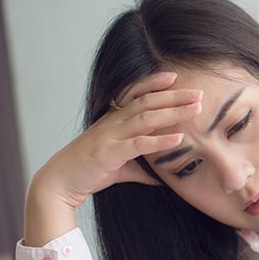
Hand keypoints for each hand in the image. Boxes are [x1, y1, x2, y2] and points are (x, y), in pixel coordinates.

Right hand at [31, 71, 202, 209]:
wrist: (60, 182)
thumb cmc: (88, 172)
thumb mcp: (119, 168)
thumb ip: (140, 169)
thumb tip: (159, 178)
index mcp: (113, 121)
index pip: (135, 94)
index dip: (154, 83)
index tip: (175, 76)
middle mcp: (112, 123)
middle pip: (147, 102)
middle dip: (174, 95)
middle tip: (198, 92)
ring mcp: (110, 136)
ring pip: (146, 118)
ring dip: (173, 112)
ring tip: (196, 109)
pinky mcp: (110, 153)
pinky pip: (138, 144)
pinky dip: (160, 141)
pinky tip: (179, 139)